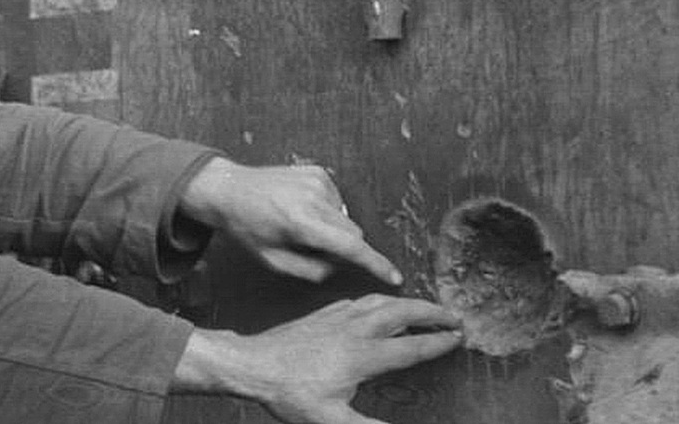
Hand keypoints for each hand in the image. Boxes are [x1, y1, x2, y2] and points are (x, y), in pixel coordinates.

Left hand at [173, 295, 462, 423]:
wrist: (254, 365)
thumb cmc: (290, 395)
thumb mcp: (330, 420)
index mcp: (362, 356)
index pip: (411, 347)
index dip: (437, 342)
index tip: (459, 338)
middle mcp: (354, 331)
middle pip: (402, 313)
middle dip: (432, 312)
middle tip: (455, 317)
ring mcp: (338, 318)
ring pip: (381, 302)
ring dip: (408, 303)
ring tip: (427, 308)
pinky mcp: (323, 314)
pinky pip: (360, 301)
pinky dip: (380, 301)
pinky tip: (381, 306)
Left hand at [179, 158, 401, 284]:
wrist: (230, 189)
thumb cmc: (248, 228)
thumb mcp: (273, 260)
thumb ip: (311, 270)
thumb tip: (340, 265)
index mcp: (301, 223)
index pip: (350, 247)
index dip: (376, 265)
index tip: (395, 277)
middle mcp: (313, 198)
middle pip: (353, 234)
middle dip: (342, 247)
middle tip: (310, 247)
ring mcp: (317, 181)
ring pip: (346, 218)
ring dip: (331, 228)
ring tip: (298, 224)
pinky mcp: (317, 172)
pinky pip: (337, 201)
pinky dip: (326, 210)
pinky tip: (299, 208)